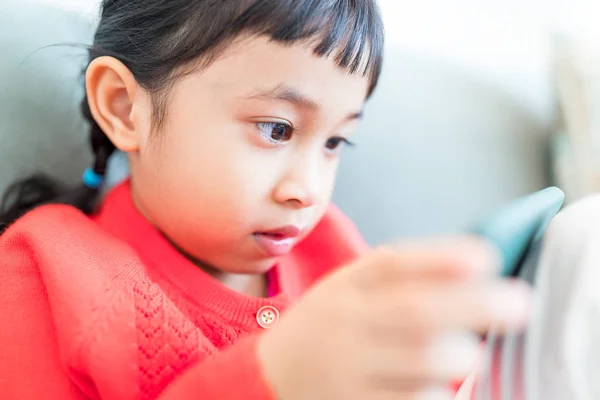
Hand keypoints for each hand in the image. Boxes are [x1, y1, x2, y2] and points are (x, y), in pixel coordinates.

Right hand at [257, 237, 529, 399]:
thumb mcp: (348, 288)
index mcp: (345, 289)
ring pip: (422, 365)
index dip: (440, 259)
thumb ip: (397, 271)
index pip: (392, 265)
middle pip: (414, 313)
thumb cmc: (328, 326)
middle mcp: (345, 326)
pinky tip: (437, 382)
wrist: (271, 377)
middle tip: (519, 303)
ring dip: (459, 356)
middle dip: (474, 305)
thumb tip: (473, 263)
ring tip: (465, 350)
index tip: (485, 258)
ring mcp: (349, 371)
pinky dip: (437, 392)